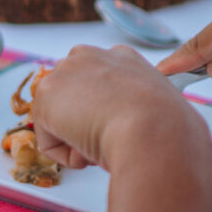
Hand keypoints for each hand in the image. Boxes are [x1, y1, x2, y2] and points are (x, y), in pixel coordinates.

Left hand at [30, 45, 208, 171]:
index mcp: (123, 57)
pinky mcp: (45, 95)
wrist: (154, 132)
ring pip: (59, 119)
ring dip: (77, 140)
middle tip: (109, 141)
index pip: (98, 84)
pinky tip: (89, 151)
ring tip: (104, 144)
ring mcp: (64, 72)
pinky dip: (66, 156)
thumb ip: (136, 108)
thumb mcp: (155, 110)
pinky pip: (48, 141)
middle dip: (84, 123)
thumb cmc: (166, 129)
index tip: (119, 129)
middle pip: (72, 98)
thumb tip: (128, 125)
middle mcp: (90, 56)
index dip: (105, 113)